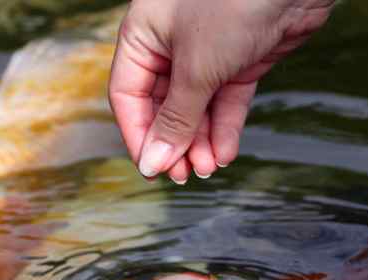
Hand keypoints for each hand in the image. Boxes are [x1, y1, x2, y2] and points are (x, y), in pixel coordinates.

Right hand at [109, 0, 333, 183]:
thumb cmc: (234, 4)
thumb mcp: (196, 69)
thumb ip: (175, 120)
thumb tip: (153, 163)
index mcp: (143, 35)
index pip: (128, 95)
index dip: (138, 135)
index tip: (152, 169)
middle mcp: (170, 45)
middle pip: (163, 107)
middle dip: (175, 142)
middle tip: (185, 175)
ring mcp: (206, 53)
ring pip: (196, 109)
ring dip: (201, 142)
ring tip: (209, 168)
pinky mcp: (239, 60)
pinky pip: (225, 102)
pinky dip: (225, 128)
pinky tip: (225, 153)